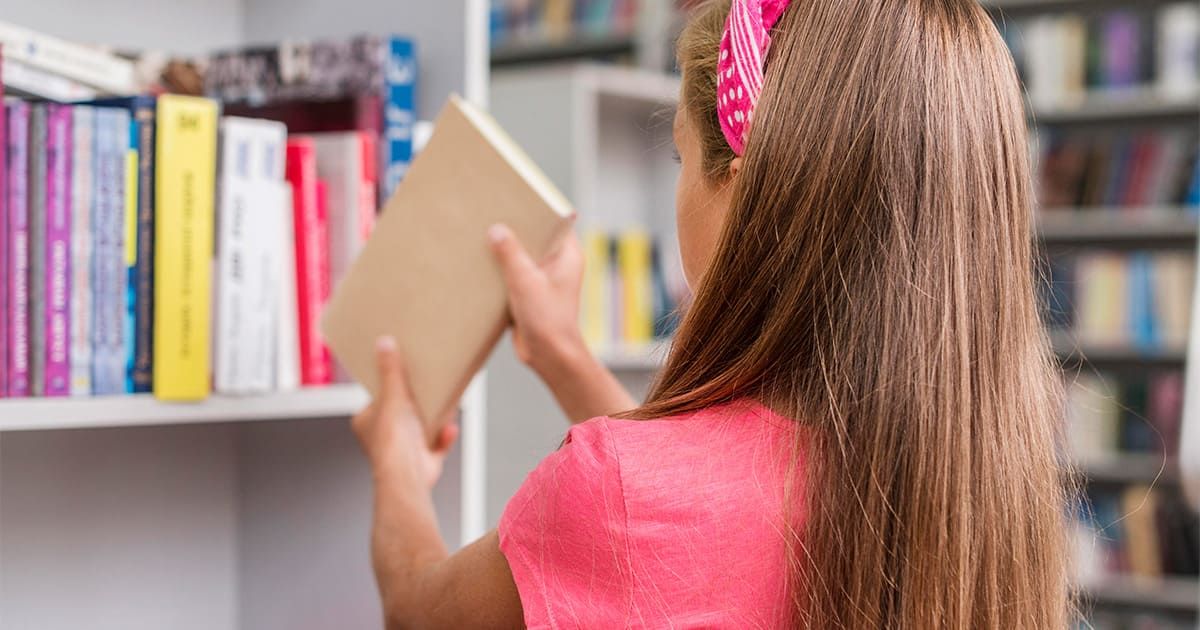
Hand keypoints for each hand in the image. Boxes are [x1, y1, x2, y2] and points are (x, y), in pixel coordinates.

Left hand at [352, 337, 458, 489]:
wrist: (407, 473)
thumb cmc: (392, 438)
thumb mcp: (392, 395)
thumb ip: (390, 370)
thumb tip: (384, 343)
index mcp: (366, 423)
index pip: (377, 399)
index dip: (390, 386)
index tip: (404, 374)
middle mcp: (381, 439)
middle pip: (401, 413)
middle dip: (417, 402)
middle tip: (428, 386)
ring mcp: (402, 451)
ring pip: (421, 428)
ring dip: (434, 418)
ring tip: (446, 403)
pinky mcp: (423, 462)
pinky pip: (437, 445)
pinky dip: (444, 436)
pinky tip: (451, 427)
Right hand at [488, 223, 587, 376]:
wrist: (548, 356)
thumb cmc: (549, 321)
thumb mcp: (526, 282)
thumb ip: (510, 254)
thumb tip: (496, 230)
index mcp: (568, 255)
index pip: (553, 221)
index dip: (535, 209)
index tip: (513, 199)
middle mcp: (558, 263)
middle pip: (534, 237)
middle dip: (513, 231)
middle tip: (490, 216)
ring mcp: (543, 278)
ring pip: (521, 256)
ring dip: (504, 253)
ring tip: (481, 238)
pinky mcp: (529, 292)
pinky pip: (513, 274)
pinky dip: (500, 271)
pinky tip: (480, 265)